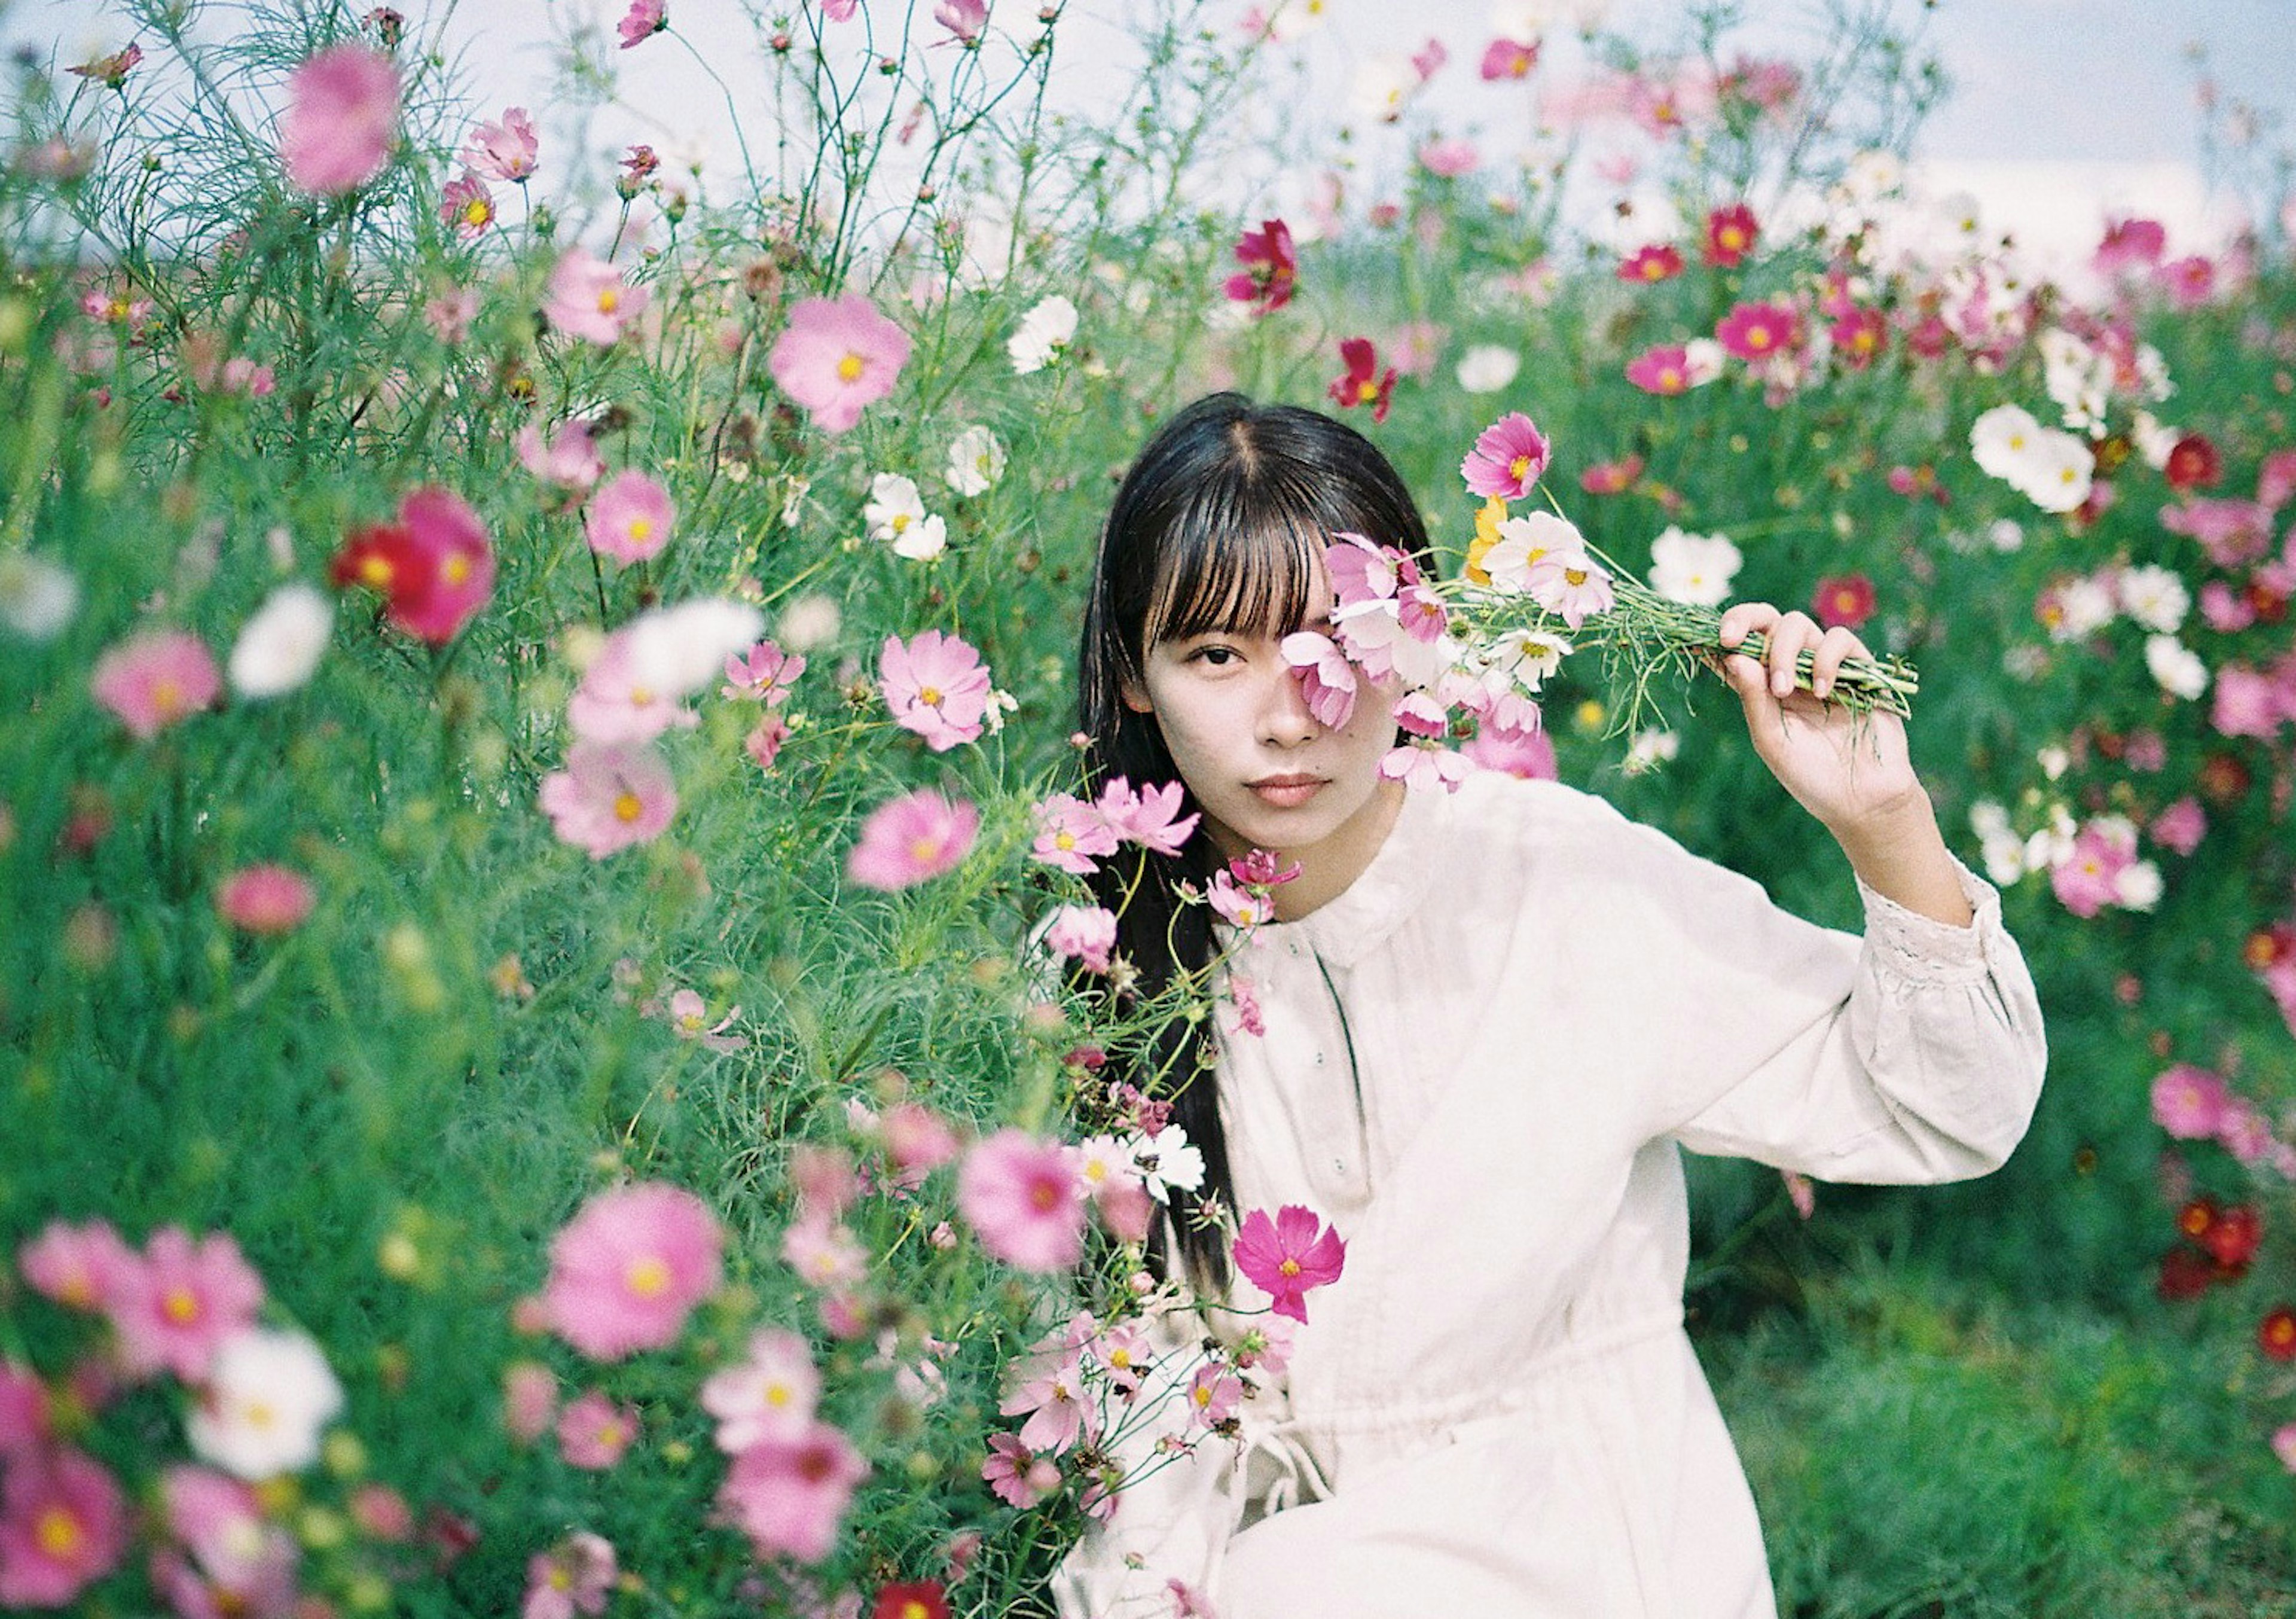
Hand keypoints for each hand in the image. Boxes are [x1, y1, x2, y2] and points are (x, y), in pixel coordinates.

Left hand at [1715, 603, 1920, 835]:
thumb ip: (1753, 699)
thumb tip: (1733, 657)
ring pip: (1797, 624)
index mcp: (1762, 687)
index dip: (1720, 635)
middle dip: (1744, 620)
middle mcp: (1790, 670)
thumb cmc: (1810, 775)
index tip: (1704, 638)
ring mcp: (1822, 666)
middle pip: (1766, 621)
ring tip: (1785, 690)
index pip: (1738, 648)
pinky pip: (1840, 639)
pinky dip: (1827, 659)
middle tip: (1730, 640)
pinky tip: (1823, 691)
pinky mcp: (1858, 668)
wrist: (1861, 798)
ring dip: (1784, 651)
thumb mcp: (1771, 741)